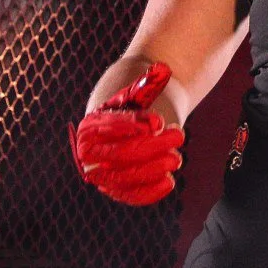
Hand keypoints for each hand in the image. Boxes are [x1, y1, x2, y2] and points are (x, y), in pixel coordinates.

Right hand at [71, 62, 184, 205]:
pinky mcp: (116, 189)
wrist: (131, 125)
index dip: (132, 126)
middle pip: (118, 154)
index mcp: (90, 125)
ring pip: (124, 178)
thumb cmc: (135, 104)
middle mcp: (89, 153)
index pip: (107, 127)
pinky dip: (149, 193)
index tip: (158, 122)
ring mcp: (101, 174)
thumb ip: (149, 81)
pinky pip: (129, 196)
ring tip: (177, 158)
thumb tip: (162, 72)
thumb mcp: (139, 90)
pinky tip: (169, 182)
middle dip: (150, 148)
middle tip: (179, 136)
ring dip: (152, 170)